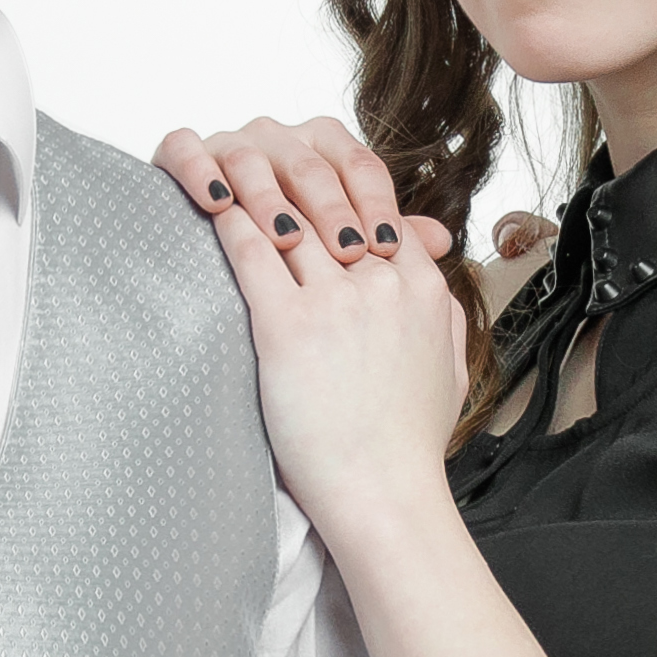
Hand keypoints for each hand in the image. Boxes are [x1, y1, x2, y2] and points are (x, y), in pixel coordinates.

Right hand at [152, 115, 400, 262]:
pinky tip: (216, 203)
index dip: (376, 204)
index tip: (388, 248)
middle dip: (330, 209)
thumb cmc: (285, 268)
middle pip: (311, 164)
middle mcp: (281, 140)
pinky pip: (187, 148)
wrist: (209, 277)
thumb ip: (385, 241)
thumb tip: (443, 239)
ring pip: (252, 157)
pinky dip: (200, 169)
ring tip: (285, 239)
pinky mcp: (182, 154)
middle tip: (346, 253)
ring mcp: (230, 143)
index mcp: (325, 155)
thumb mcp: (338, 259)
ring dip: (269, 197)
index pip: (360, 166)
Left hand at [205, 186, 471, 537]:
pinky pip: (251, 253)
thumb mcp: (449, 368)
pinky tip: (207, 208)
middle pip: (327, 207)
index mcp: (422, 287)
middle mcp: (382, 283)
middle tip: (251, 161)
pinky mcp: (290, 326)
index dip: (336, 195)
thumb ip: (443, 315)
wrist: (385, 495)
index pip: (376, 211)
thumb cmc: (407, 445)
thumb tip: (436, 280)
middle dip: (288, 183)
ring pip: (286, 219)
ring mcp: (337, 301)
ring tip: (220, 168)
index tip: (304, 185)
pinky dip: (227, 223)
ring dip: (251, 189)